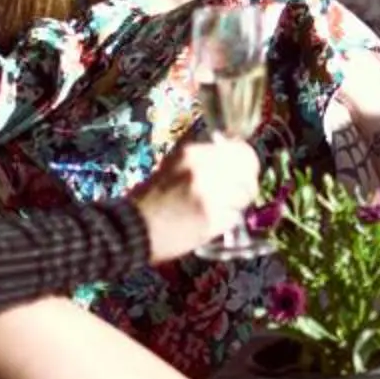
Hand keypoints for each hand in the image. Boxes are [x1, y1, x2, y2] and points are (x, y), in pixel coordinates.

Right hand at [132, 136, 262, 263]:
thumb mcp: (174, 165)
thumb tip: (231, 151)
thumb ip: (203, 157)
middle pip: (248, 170)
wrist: (132, 230)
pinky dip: (228, 220)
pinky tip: (212, 222)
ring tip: (220, 209)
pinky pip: (234, 216)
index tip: (246, 167)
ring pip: (245, 194)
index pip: (239, 148)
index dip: (247, 159)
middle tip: (241, 190)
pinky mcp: (212, 220)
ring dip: (237, 202)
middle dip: (246, 180)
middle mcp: (204, 170)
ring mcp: (210, 195)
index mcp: (192, 153)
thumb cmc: (150, 199)